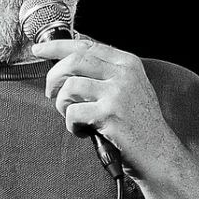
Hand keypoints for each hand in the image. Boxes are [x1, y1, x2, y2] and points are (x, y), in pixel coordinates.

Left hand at [32, 36, 181, 178]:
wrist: (159, 154)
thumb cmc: (140, 125)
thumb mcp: (131, 88)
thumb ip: (107, 72)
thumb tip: (70, 61)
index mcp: (128, 63)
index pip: (86, 45)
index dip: (57, 46)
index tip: (39, 50)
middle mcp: (124, 74)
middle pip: (74, 61)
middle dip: (54, 76)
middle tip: (51, 92)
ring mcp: (118, 93)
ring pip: (70, 86)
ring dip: (62, 104)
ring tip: (71, 116)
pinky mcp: (109, 114)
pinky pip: (73, 112)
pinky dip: (71, 125)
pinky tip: (83, 132)